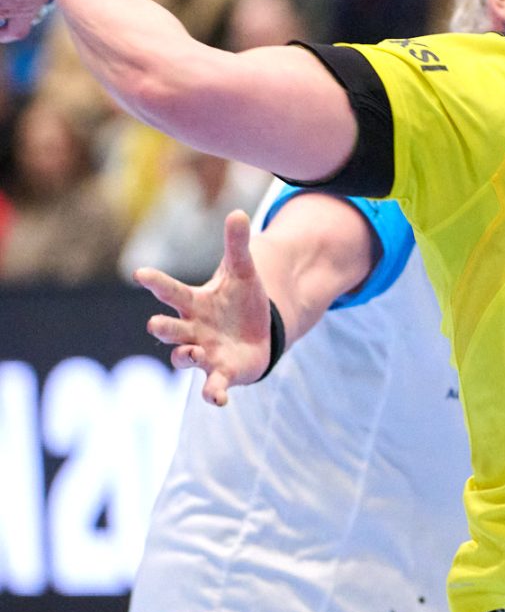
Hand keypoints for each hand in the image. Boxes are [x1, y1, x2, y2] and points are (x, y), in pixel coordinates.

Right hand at [134, 209, 271, 405]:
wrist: (256, 334)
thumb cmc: (241, 302)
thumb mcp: (244, 272)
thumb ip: (237, 246)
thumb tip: (238, 212)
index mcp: (193, 303)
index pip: (170, 291)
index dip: (156, 283)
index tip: (141, 273)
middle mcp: (192, 329)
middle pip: (171, 328)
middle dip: (163, 327)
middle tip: (155, 324)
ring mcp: (205, 353)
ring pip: (186, 358)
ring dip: (185, 356)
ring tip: (191, 352)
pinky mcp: (222, 373)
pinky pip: (213, 386)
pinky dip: (213, 392)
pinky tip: (217, 399)